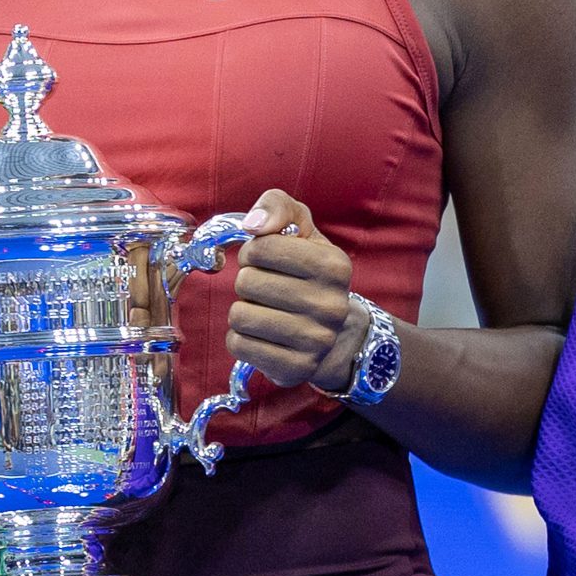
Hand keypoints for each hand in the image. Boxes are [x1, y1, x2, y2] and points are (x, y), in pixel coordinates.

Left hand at [222, 190, 362, 391]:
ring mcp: (316, 341)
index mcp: (335, 266)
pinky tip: (262, 335)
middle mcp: (331, 305)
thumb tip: (253, 224)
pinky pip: (239, 346)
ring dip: (243, 310)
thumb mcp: (302, 231)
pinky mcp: (295, 369)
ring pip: (240, 315)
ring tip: (265, 311)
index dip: (254, 252)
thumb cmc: (308, 274)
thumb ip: (278, 206)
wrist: (336, 334)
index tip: (268, 261)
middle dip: (248, 282)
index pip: (261, 247)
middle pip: (247, 282)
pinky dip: (241, 338)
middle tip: (267, 289)